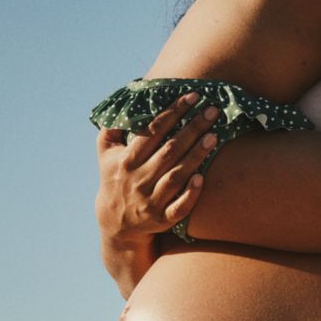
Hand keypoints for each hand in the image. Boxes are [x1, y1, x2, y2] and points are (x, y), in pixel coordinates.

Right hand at [95, 93, 217, 244]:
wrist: (116, 224)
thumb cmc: (116, 179)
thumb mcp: (105, 155)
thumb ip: (112, 130)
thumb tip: (125, 102)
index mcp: (126, 161)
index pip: (152, 131)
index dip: (173, 112)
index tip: (192, 96)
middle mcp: (138, 180)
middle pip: (169, 150)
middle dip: (192, 128)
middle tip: (213, 110)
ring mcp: (150, 200)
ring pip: (176, 176)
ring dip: (196, 156)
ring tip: (214, 136)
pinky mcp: (162, 219)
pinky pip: (178, 208)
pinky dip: (190, 194)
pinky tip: (203, 178)